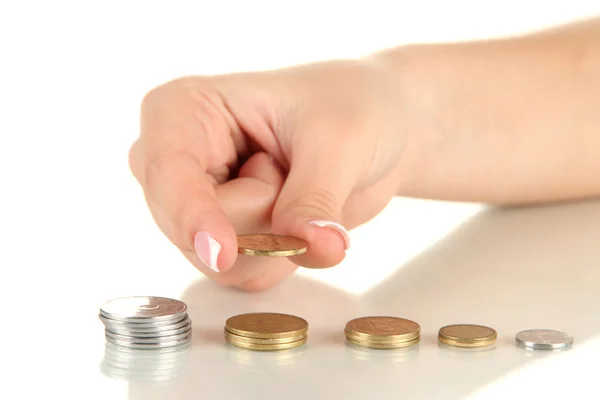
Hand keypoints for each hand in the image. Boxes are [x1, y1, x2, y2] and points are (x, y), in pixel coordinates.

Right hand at [128, 59, 406, 290]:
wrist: (377, 126)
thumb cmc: (350, 105)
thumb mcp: (340, 140)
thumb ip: (315, 198)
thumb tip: (313, 249)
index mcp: (186, 109)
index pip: (168, 170)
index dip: (191, 214)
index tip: (221, 253)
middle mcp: (181, 161)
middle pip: (192, 228)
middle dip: (259, 220)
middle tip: (292, 169)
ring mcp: (201, 204)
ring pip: (220, 260)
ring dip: (276, 239)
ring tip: (295, 182)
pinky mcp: (226, 236)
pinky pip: (246, 273)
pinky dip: (283, 256)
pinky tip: (297, 212)